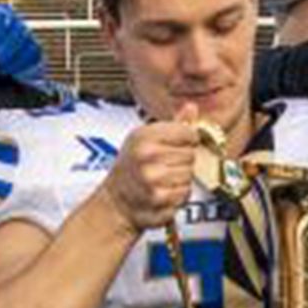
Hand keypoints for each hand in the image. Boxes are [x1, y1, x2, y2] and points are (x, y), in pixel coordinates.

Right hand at [102, 102, 203, 233]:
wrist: (115, 200)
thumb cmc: (132, 167)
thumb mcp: (145, 139)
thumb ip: (173, 125)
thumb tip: (192, 107)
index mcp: (144, 136)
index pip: (187, 132)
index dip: (189, 139)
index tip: (180, 144)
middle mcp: (146, 155)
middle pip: (191, 154)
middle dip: (183, 162)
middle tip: (165, 166)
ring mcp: (151, 178)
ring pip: (190, 175)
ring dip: (181, 180)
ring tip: (163, 180)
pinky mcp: (158, 199)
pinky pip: (185, 194)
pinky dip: (178, 196)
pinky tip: (164, 193)